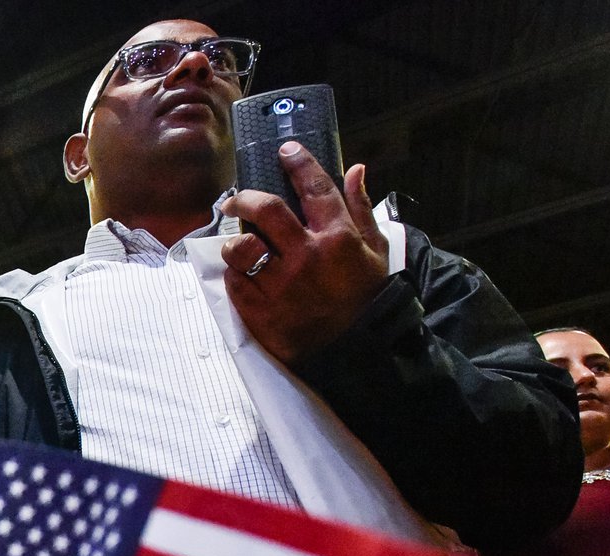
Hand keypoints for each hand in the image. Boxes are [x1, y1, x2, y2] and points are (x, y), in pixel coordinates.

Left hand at [221, 148, 389, 365]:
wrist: (353, 350)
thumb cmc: (364, 297)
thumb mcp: (375, 251)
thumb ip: (361, 208)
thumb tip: (356, 169)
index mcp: (338, 238)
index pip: (314, 188)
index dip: (298, 163)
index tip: (285, 151)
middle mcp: (306, 257)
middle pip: (265, 210)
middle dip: (246, 197)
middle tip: (237, 198)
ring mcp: (280, 284)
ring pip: (242, 246)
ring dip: (237, 240)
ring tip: (241, 243)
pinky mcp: (259, 309)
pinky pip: (234, 279)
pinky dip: (235, 271)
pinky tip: (243, 271)